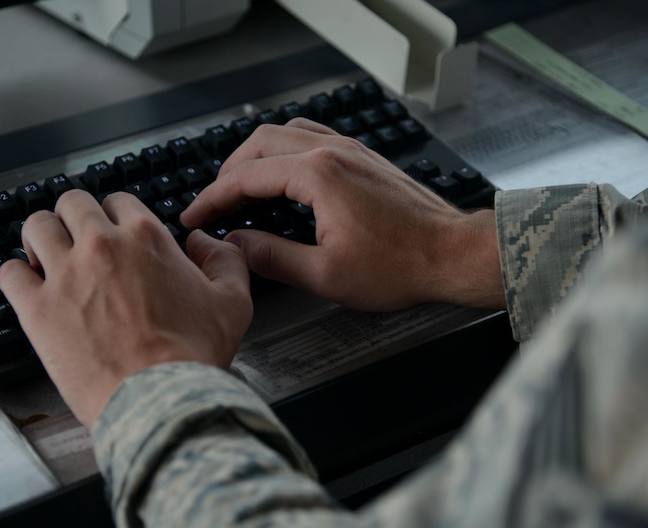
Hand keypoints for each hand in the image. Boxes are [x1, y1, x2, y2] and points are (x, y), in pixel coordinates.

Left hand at [0, 190, 252, 426]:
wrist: (159, 399)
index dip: (116, 215)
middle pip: (71, 202)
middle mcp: (101, 245)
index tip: (115, 232)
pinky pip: (9, 272)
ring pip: (36, 226)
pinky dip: (16, 275)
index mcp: (146, 237)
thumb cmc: (193, 355)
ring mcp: (64, 274)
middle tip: (79, 240)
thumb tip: (206, 241)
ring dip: (41, 237)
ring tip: (47, 255)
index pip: (118, 200)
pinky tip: (28, 286)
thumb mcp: (234, 301)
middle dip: (75, 218)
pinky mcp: (37, 309)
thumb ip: (226, 260)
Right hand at [181, 118, 503, 311]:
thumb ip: (271, 257)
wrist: (452, 253)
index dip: (212, 198)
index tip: (195, 216)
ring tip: (241, 187)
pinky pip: (311, 136)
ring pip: (285, 133)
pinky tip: (283, 175)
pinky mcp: (363, 157)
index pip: (246, 177)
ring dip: (256, 157)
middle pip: (260, 143)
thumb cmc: (401, 265)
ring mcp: (351, 149)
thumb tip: (236, 244)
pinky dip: (285, 151)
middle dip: (228, 172)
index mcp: (319, 175)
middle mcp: (333, 151)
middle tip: (214, 203)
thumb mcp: (325, 274)